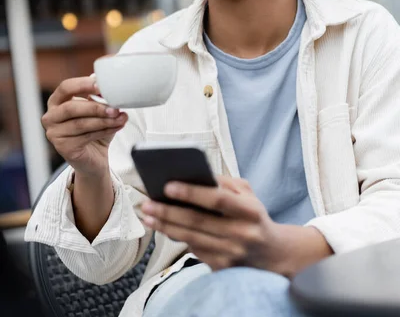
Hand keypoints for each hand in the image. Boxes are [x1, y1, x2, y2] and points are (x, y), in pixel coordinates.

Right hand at [42, 77, 127, 176]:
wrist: (93, 157)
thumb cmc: (94, 129)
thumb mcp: (97, 110)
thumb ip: (98, 97)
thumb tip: (105, 86)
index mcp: (57, 101)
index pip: (66, 87)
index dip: (83, 85)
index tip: (100, 86)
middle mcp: (51, 116)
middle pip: (71, 107)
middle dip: (96, 107)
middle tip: (115, 108)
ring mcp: (54, 133)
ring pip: (81, 123)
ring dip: (104, 120)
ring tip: (120, 118)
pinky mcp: (62, 148)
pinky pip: (86, 137)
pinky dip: (104, 131)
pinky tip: (116, 127)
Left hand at [141, 176, 331, 275]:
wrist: (272, 253)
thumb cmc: (254, 216)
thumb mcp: (247, 193)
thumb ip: (223, 182)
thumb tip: (193, 175)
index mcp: (250, 210)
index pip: (217, 199)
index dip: (192, 192)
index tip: (168, 185)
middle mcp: (241, 234)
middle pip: (197, 221)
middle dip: (168, 211)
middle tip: (147, 203)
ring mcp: (231, 254)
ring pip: (191, 238)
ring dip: (166, 226)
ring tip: (148, 215)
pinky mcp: (222, 269)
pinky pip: (194, 250)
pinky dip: (177, 238)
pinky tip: (164, 227)